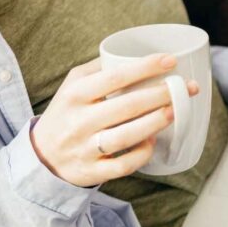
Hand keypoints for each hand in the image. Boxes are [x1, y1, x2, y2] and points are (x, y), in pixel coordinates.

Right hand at [30, 53, 199, 186]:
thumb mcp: (72, 85)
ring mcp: (85, 148)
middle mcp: (79, 121)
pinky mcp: (92, 172)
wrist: (41, 156)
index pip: (115, 77)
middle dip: (161, 95)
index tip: (170, 60)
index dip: (145, 68)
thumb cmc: (66, 113)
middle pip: (127, 106)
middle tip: (186, 88)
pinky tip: (152, 141)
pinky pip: (123, 165)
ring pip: (126, 136)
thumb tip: (135, 54)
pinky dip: (141, 154)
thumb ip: (98, 69)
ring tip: (176, 112)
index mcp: (75, 94)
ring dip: (155, 123)